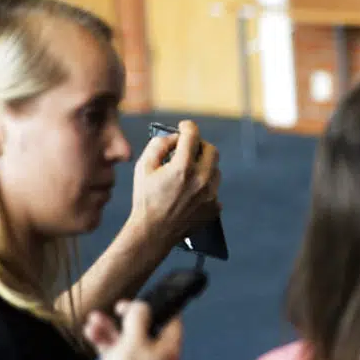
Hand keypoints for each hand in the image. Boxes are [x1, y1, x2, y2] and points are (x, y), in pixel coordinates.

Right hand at [83, 300, 183, 359]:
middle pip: (145, 328)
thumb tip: (141, 306)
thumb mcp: (133, 342)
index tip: (144, 299)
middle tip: (119, 306)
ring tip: (95, 318)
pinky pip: (114, 351)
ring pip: (126, 338)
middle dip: (128, 316)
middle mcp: (156, 357)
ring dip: (110, 327)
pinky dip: (104, 341)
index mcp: (168, 350)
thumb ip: (138, 319)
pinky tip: (91, 332)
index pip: (172, 321)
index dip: (159, 307)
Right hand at [130, 120, 220, 247]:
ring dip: (204, 167)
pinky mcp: (215, 207)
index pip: (193, 136)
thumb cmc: (145, 200)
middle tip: (189, 148)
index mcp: (183, 168)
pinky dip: (205, 186)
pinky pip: (215, 189)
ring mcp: (211, 195)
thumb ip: (158, 146)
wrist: (153, 232)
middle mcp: (202, 180)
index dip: (188, 127)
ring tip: (188, 173)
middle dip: (200, 146)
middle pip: (212, 150)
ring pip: (216, 170)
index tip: (185, 127)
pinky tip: (190, 192)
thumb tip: (174, 137)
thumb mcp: (143, 167)